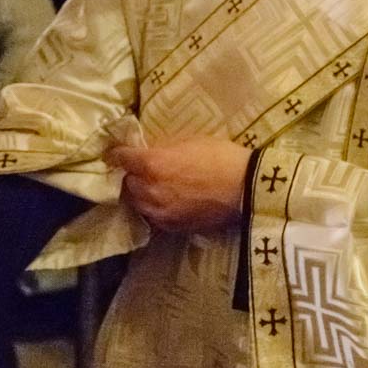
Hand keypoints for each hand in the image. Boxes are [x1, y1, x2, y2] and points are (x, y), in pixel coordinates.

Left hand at [106, 137, 253, 233]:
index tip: (121, 151)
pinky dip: (154, 209)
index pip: (121, 158)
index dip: (120, 153)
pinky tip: (164, 203)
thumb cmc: (221, 157)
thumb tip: (148, 151)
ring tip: (152, 188)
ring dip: (141, 194)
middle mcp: (149, 191)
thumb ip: (163, 148)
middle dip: (133, 175)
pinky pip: (154, 218)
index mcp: (151, 164)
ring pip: (137, 203)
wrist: (246, 189)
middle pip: (127, 183)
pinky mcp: (172, 227)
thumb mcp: (189, 141)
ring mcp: (160, 212)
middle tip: (142, 170)